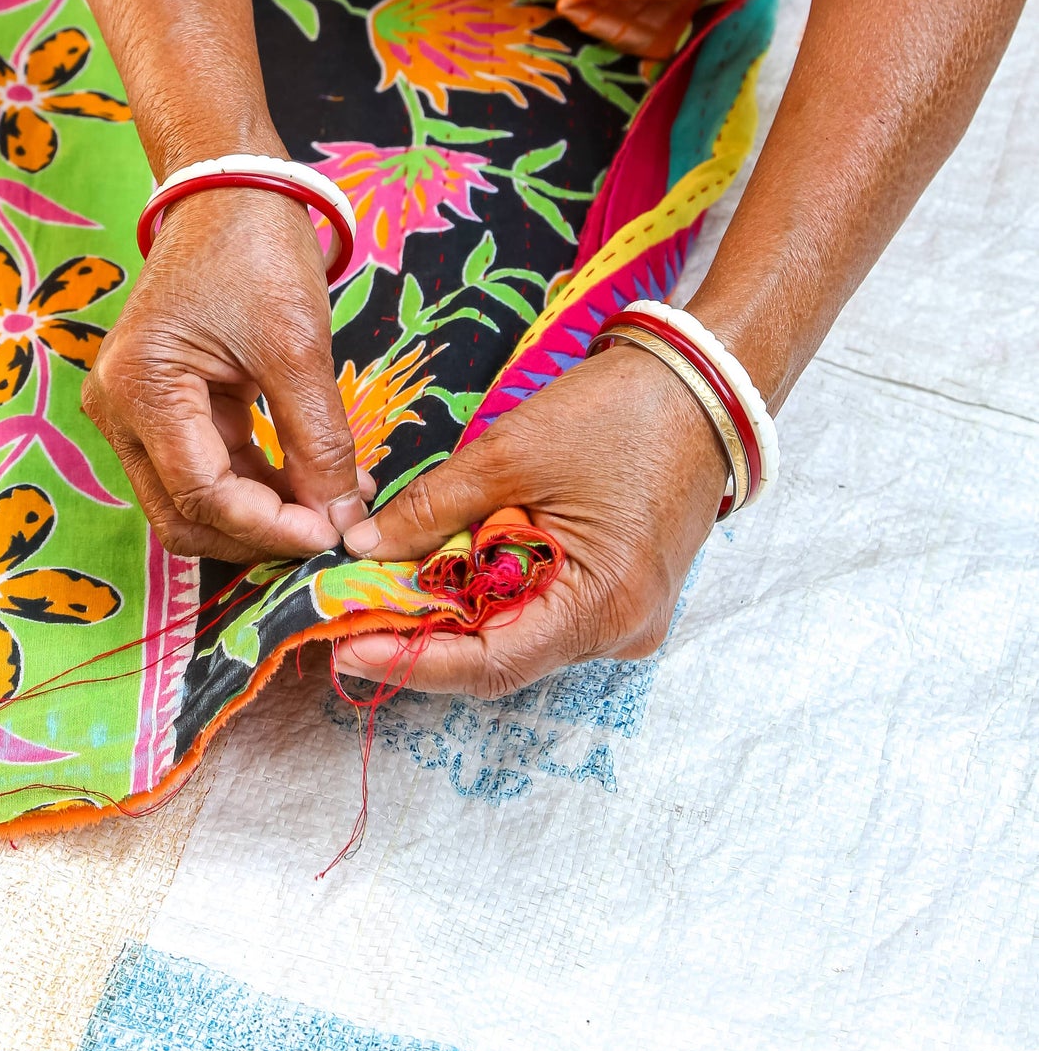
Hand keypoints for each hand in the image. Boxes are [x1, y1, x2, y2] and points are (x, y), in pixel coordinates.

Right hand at [83, 187, 373, 560]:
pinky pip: (207, 466)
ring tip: (337, 502)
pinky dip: (259, 482)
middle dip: (259, 533)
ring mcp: (136, 409)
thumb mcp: (296, 347)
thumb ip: (319, 440)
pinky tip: (316, 479)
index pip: (201, 494)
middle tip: (331, 530)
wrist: (229, 187)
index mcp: (141, 387)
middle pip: (184, 513)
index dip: (268, 526)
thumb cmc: (254, 249)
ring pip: (195, 499)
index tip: (330, 534)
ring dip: (264, 512)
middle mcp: (120, 408)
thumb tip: (344, 518)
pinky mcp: (164, 404)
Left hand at [334, 343, 729, 695]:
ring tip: (386, 584)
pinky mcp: (622, 593)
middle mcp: (620, 633)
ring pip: (520, 632)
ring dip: (456, 610)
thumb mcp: (511, 453)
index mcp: (602, 607)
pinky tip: (447, 566)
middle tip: (351, 610)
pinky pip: (545, 608)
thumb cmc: (618, 414)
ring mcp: (626, 617)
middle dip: (425, 633)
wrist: (703, 386)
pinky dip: (493, 591)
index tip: (346, 647)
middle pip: (503, 654)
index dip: (413, 660)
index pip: (491, 664)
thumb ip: (433, 507)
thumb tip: (365, 546)